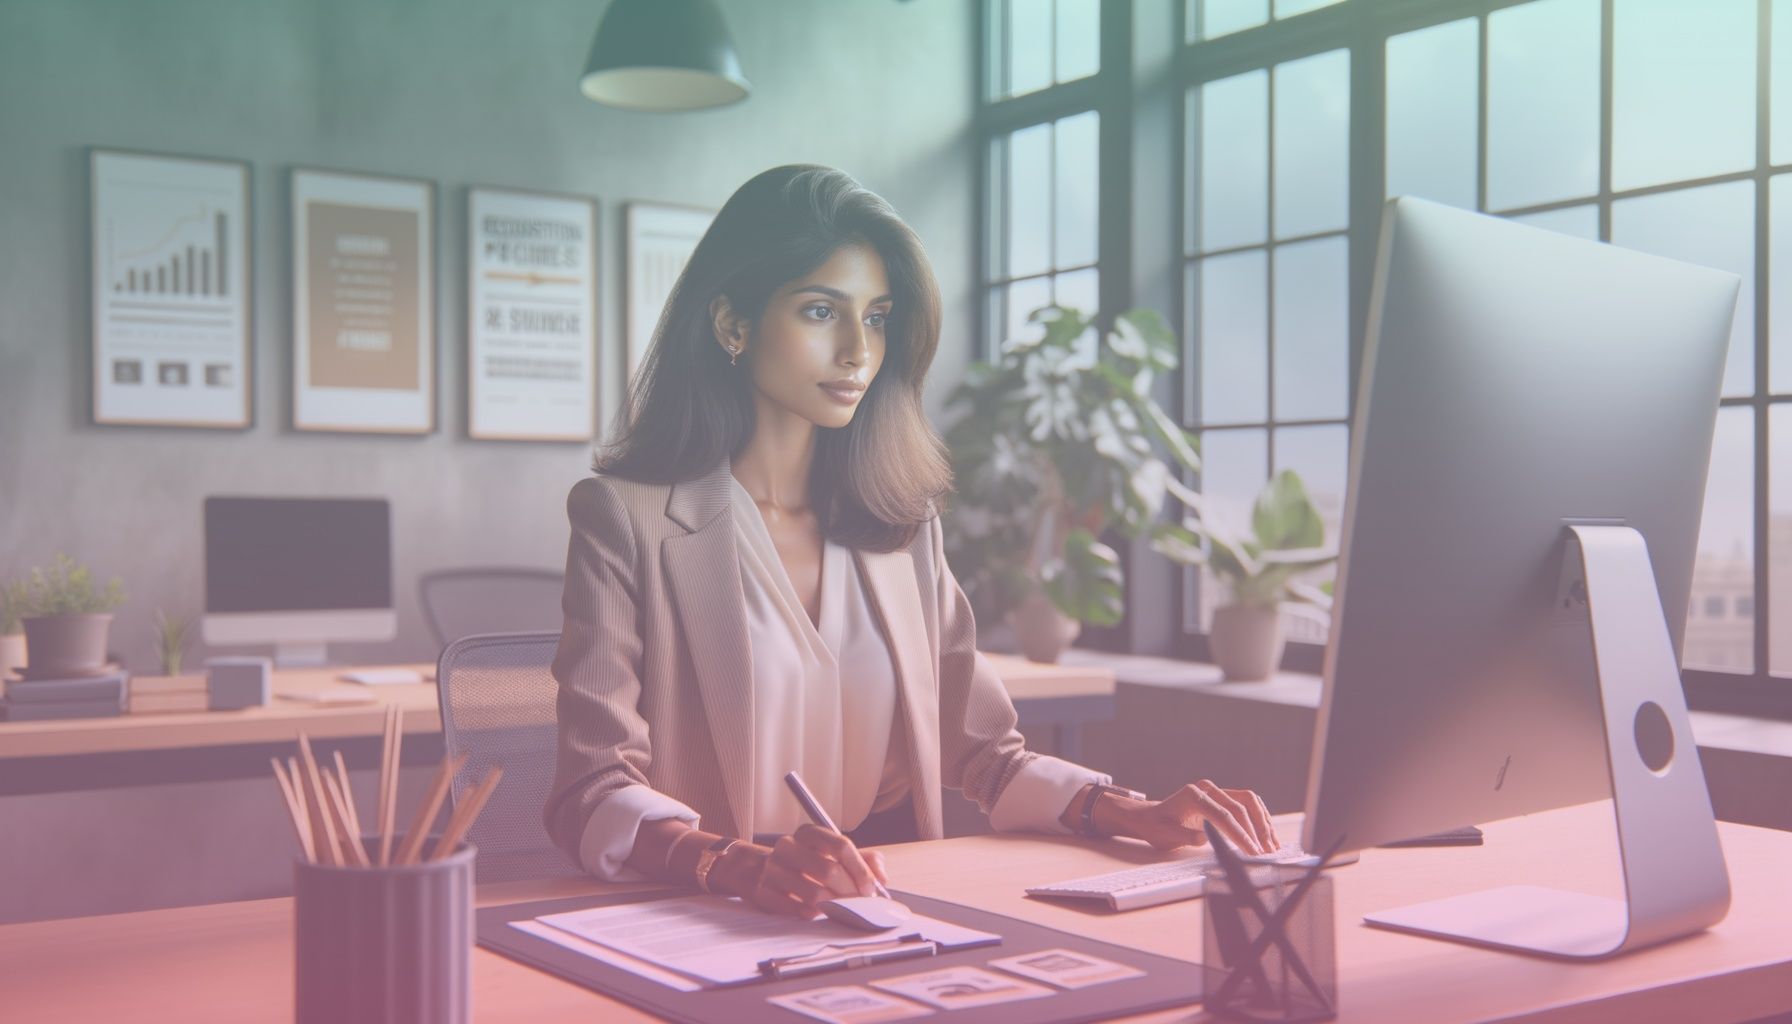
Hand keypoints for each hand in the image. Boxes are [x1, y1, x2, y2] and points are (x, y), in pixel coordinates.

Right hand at [714, 824, 890, 917]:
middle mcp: (788, 846)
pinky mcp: (763, 892)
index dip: (860, 869)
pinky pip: (797, 910)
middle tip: (858, 904)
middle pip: (828, 871)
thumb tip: (882, 878)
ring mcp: (773, 869)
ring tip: (840, 909)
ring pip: (814, 894)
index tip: (870, 888)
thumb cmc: (807, 864)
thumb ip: (864, 860)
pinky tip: (817, 912)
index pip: (840, 845)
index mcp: (809, 833)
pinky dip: (813, 915)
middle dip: (850, 892)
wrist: (760, 871)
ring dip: (834, 906)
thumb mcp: (834, 855)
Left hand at [1101, 780, 1279, 855]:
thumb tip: (1204, 838)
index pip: (1224, 815)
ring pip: (1249, 801)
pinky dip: (1260, 818)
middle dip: (1256, 831)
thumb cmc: (1158, 827)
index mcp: (1193, 795)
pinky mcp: (1224, 797)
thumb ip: (1184, 836)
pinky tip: (1268, 835)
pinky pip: (1247, 804)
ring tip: (1272, 846)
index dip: (1240, 834)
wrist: (1152, 818)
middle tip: (1266, 852)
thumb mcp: (1166, 835)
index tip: (1252, 851)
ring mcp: (1217, 790)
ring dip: (1263, 823)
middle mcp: (1207, 788)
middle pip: (1240, 806)